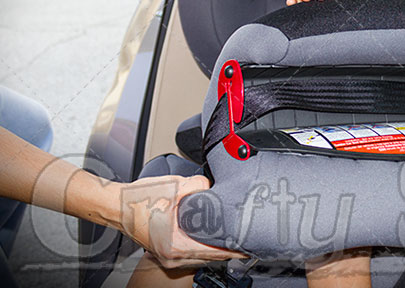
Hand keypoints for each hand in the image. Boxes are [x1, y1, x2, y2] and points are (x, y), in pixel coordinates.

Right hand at [114, 175, 245, 268]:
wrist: (116, 205)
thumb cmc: (138, 199)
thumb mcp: (174, 187)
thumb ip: (200, 185)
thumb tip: (215, 186)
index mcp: (176, 246)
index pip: (215, 252)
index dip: (236, 248)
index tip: (250, 243)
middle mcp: (173, 257)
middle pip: (211, 257)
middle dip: (230, 246)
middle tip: (247, 235)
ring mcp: (169, 256)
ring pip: (202, 255)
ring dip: (217, 246)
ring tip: (234, 234)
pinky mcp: (167, 251)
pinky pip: (193, 251)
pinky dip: (205, 244)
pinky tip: (214, 234)